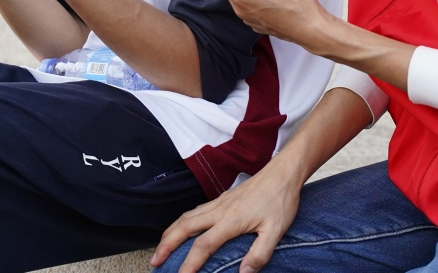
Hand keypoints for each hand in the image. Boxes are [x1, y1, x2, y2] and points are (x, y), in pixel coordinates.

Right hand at [150, 157, 303, 272]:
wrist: (283, 173)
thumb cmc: (280, 200)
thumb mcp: (276, 230)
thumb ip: (259, 253)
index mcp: (231, 220)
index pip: (203, 245)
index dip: (189, 264)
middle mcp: (219, 210)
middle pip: (184, 227)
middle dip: (166, 245)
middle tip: (154, 261)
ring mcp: (219, 202)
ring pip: (186, 217)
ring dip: (170, 233)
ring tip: (160, 247)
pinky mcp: (222, 198)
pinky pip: (194, 210)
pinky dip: (181, 222)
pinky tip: (181, 228)